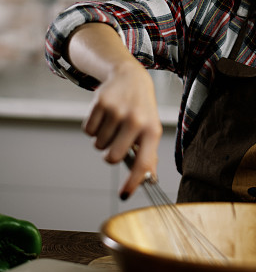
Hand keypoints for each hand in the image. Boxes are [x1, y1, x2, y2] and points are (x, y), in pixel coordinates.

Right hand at [82, 59, 162, 198]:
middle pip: (112, 158)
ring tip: (114, 123)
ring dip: (102, 139)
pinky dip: (93, 128)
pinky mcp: (101, 103)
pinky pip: (88, 131)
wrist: (131, 76)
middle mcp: (136, 120)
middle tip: (116, 141)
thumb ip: (149, 154)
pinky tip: (104, 116)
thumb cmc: (142, 108)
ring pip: (98, 145)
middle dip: (110, 155)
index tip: (124, 195)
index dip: (133, 182)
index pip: (143, 163)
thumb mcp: (151, 128)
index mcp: (152, 130)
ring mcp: (117, 111)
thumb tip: (149, 179)